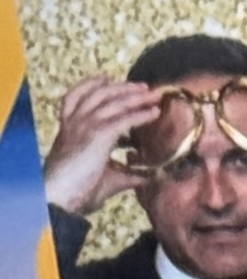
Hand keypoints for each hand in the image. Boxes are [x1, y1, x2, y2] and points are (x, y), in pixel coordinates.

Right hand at [42, 76, 159, 215]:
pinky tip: (154, 113)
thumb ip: (126, 173)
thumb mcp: (105, 177)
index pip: (75, 97)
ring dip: (135, 96)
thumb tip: (147, 176)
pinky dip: (141, 114)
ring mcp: (84, 127)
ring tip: (152, 95)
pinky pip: (124, 119)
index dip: (91, 85)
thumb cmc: (77, 192)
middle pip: (98, 94)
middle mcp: (74, 124)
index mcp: (68, 130)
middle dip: (122, 88)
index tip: (108, 79)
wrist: (60, 199)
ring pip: (113, 102)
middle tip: (143, 87)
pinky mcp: (98, 135)